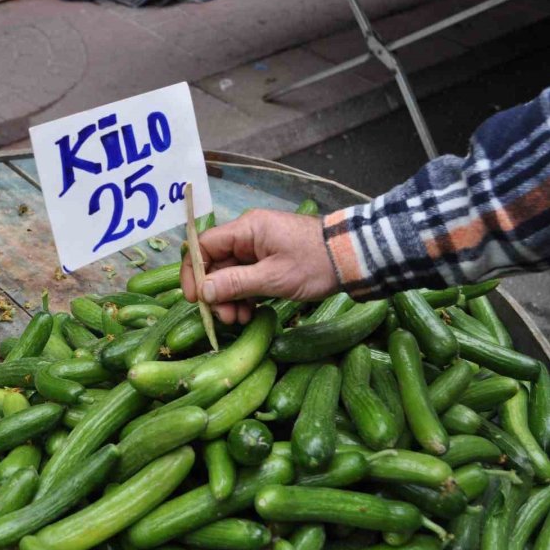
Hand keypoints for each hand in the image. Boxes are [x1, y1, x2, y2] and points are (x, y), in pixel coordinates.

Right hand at [180, 209, 338, 324]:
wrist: (354, 258)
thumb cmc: (315, 263)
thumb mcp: (273, 277)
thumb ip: (235, 284)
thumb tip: (204, 292)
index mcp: (246, 229)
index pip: (204, 246)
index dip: (195, 272)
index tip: (195, 298)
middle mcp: (248, 236)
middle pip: (216, 264)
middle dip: (216, 293)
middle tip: (224, 318)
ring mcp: (259, 248)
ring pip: (230, 274)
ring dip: (230, 298)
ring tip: (239, 319)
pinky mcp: (269, 261)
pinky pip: (246, 278)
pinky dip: (244, 296)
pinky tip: (250, 313)